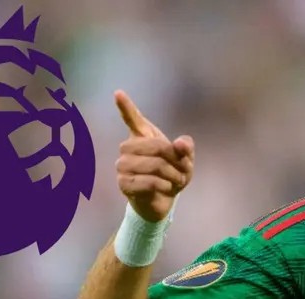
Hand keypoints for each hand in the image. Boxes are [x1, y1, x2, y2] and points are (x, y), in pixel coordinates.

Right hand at [113, 90, 194, 221]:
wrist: (163, 200)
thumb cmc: (172, 175)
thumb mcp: (185, 161)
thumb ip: (186, 149)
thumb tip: (180, 143)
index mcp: (143, 138)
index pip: (132, 119)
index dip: (126, 106)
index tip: (118, 93)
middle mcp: (128, 149)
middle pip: (155, 147)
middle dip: (174, 160)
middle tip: (182, 171)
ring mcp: (123, 166)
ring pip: (153, 165)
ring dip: (171, 175)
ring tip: (175, 180)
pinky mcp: (123, 183)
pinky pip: (147, 182)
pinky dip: (163, 186)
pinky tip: (166, 188)